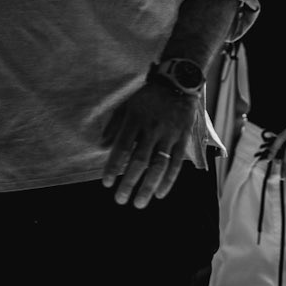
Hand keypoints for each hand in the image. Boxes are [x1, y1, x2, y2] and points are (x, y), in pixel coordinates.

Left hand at [101, 78, 197, 207]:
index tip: (107, 183)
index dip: (113, 167)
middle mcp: (152, 127)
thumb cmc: (148, 96)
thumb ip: (114, 125)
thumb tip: (102, 146)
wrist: (177, 82)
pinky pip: (176, 162)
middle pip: (140, 160)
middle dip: (129, 183)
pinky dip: (168, 180)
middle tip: (120, 200)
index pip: (122, 147)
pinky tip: (160, 193)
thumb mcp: (127, 105)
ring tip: (139, 203)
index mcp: (135, 119)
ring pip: (158, 165)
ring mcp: (169, 133)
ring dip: (148, 186)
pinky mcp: (183, 137)